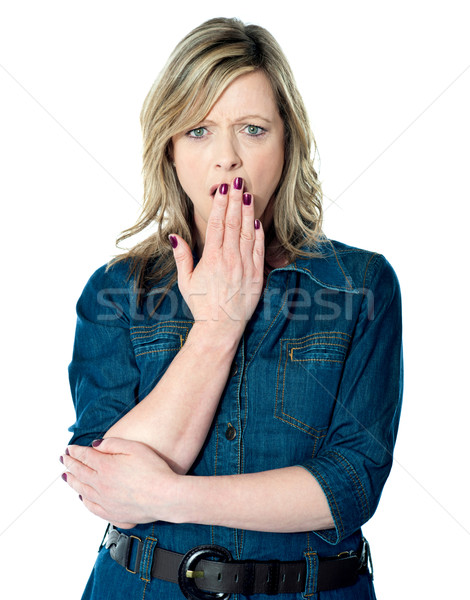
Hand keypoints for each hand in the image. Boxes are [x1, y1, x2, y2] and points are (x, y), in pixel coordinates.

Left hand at [61, 438, 178, 528]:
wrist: (165, 497)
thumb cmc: (154, 471)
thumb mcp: (135, 448)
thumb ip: (113, 444)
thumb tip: (96, 445)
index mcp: (105, 467)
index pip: (85, 457)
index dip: (75, 451)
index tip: (69, 448)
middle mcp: (101, 485)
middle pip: (79, 473)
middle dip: (69, 464)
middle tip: (63, 459)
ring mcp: (105, 501)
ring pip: (82, 490)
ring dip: (72, 482)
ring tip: (66, 477)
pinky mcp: (112, 514)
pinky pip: (91, 507)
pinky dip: (84, 500)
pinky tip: (82, 497)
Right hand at [169, 178, 264, 337]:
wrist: (221, 327)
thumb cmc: (201, 305)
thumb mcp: (186, 281)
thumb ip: (182, 257)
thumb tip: (174, 236)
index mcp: (211, 258)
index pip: (216, 224)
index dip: (220, 204)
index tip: (222, 190)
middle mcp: (229, 259)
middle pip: (233, 222)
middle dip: (235, 200)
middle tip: (237, 182)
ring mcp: (245, 266)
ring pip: (247, 231)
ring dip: (247, 211)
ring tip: (248, 193)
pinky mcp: (256, 274)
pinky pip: (258, 248)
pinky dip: (258, 232)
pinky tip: (256, 220)